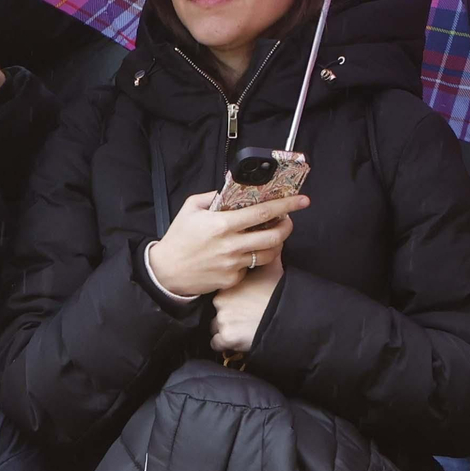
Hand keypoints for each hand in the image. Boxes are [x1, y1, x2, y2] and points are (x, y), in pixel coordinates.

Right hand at [148, 191, 308, 297]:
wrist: (167, 271)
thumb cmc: (178, 238)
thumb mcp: (190, 209)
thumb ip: (213, 197)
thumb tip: (232, 191)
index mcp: (222, 224)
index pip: (263, 212)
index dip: (286, 205)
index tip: (302, 200)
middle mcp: (231, 245)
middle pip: (274, 236)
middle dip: (287, 226)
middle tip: (288, 220)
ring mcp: (234, 264)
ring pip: (269, 253)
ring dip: (276, 243)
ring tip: (272, 235)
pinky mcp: (233, 279)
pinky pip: (252, 267)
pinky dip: (253, 258)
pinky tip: (246, 252)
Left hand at [210, 255, 282, 353]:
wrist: (288, 318)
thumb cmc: (280, 294)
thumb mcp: (273, 269)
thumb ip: (267, 255)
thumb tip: (273, 241)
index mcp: (228, 285)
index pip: (220, 294)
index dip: (229, 300)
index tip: (239, 304)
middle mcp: (221, 301)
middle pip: (216, 311)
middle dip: (226, 316)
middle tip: (243, 319)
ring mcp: (223, 320)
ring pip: (215, 327)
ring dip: (225, 330)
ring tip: (242, 330)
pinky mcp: (227, 337)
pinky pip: (217, 344)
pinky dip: (225, 344)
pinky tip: (237, 341)